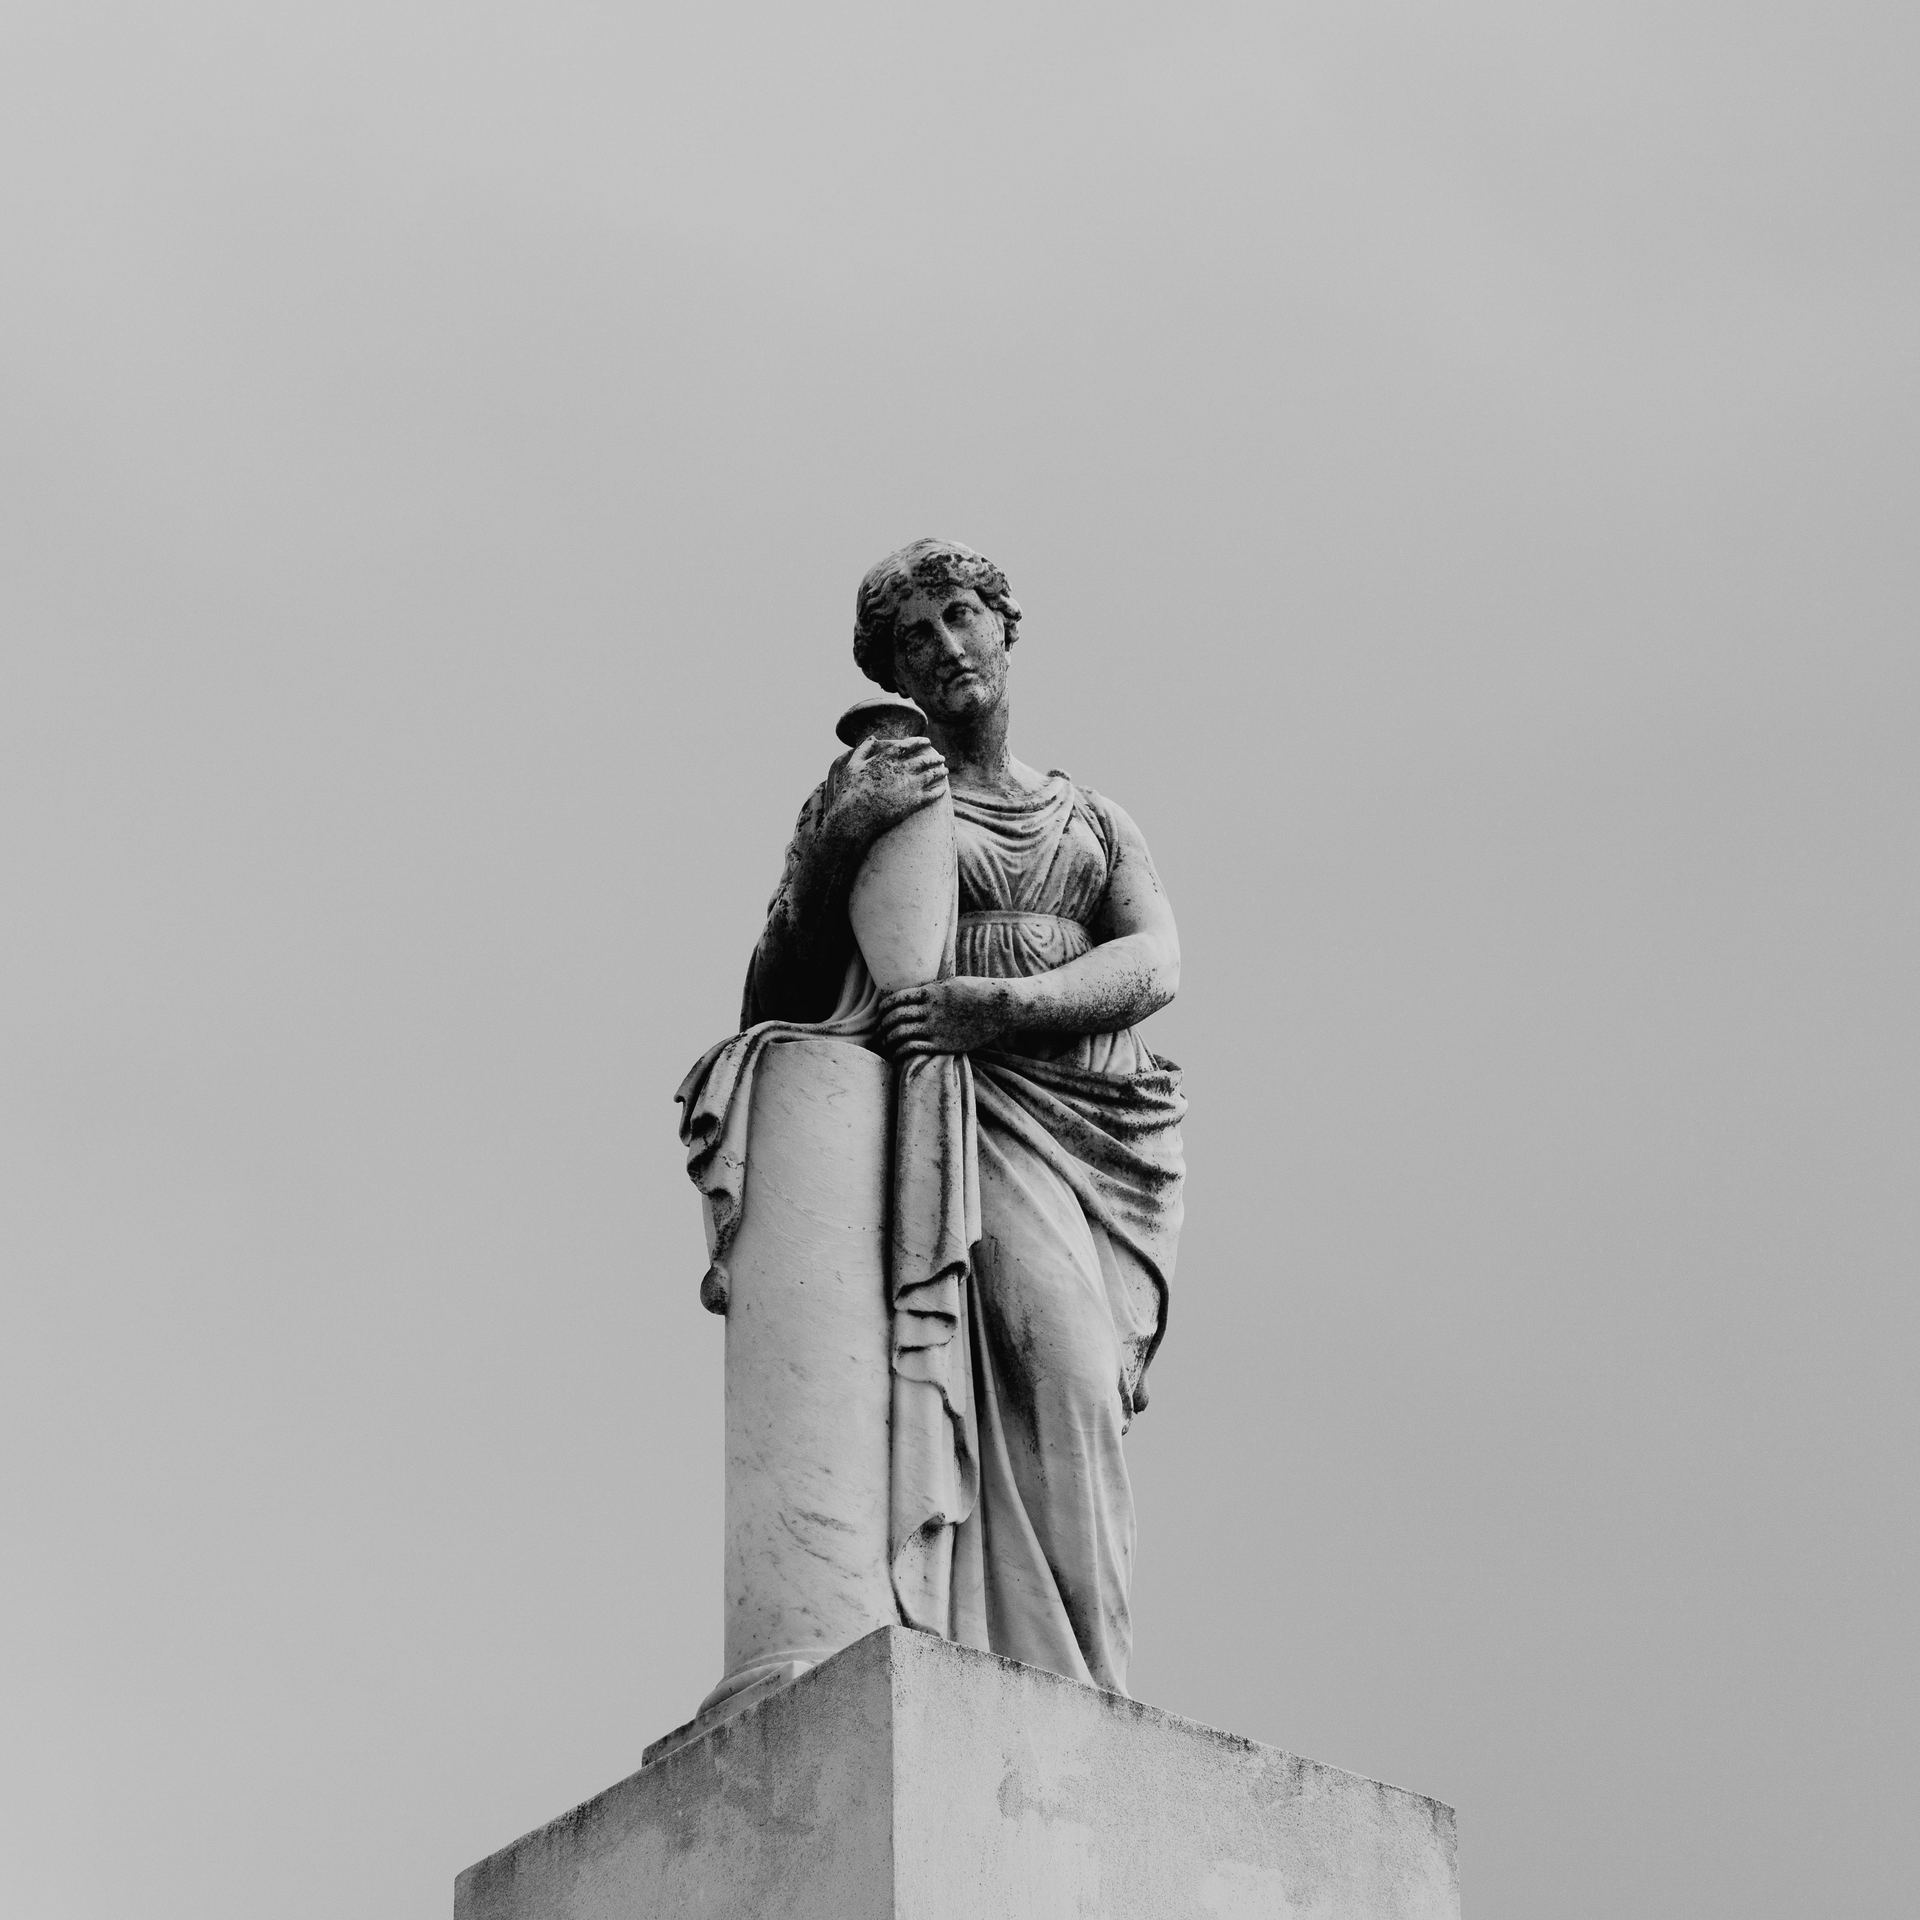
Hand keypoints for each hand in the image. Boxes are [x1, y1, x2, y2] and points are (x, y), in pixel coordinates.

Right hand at [827, 735, 948, 852]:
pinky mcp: (913, 802)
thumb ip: (863, 749)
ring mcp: (909, 786)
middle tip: (941, 758)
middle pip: (924, 760)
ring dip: (941, 771)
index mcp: (887, 758)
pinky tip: (943, 789)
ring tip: (945, 770)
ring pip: (932, 775)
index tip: (927, 741)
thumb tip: (873, 737)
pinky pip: (932, 795)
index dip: (919, 741)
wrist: (854, 817)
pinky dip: (939, 791)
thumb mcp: (852, 766)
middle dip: (935, 758)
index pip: (908, 745)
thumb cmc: (850, 791)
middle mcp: (901, 769)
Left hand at [876, 977, 1016, 1056]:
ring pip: (900, 1034)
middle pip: (894, 1018)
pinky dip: (900, 1052)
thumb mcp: (950, 983)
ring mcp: (935, 1028)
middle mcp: (929, 1010)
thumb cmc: (976, 992)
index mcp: (929, 992)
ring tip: (885, 1044)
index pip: (895, 999)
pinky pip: (913, 1049)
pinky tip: (897, 1054)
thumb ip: (931, 990)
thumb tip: (918, 992)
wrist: (999, 1007)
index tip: (881, 1013)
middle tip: (879, 1032)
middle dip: (882, 1026)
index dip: (883, 1008)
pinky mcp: (943, 1044)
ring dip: (888, 1040)